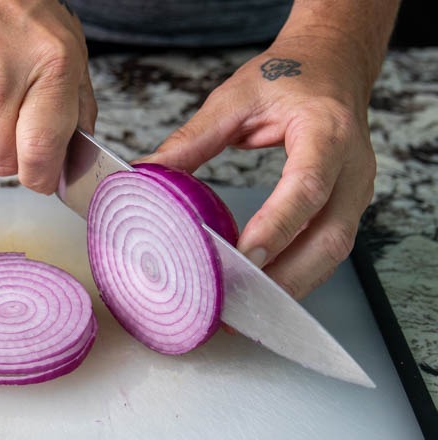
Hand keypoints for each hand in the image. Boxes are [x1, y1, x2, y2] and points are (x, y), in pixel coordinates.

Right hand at [0, 0, 96, 193]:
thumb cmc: (18, 6)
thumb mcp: (67, 47)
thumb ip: (76, 106)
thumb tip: (71, 158)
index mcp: (47, 69)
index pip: (39, 155)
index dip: (41, 177)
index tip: (42, 177)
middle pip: (0, 162)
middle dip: (10, 154)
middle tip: (12, 124)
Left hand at [139, 36, 377, 298]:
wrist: (332, 68)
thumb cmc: (288, 78)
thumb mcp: (235, 99)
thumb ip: (192, 139)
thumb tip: (147, 173)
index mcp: (326, 131)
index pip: (307, 185)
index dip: (279, 224)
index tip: (246, 254)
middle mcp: (352, 166)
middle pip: (330, 236)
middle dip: (286, 276)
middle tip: (240, 300)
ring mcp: (356, 190)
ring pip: (332, 252)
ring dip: (292, 285)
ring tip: (248, 308)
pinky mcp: (348, 206)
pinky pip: (327, 250)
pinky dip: (299, 275)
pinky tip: (266, 290)